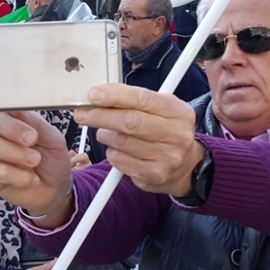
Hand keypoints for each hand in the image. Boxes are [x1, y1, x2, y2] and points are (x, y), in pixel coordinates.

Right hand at [0, 111, 73, 226]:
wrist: (56, 188)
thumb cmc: (53, 160)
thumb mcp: (54, 140)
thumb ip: (37, 125)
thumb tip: (20, 110)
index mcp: (16, 120)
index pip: (4, 106)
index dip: (12, 110)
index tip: (28, 120)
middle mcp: (1, 134)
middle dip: (13, 129)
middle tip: (32, 139)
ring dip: (17, 153)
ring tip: (35, 161)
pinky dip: (18, 175)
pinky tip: (31, 178)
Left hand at [73, 84, 201, 197]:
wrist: (186, 166)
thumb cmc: (165, 131)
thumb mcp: (160, 109)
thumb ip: (135, 100)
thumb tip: (100, 94)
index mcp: (178, 112)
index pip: (142, 98)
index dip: (114, 95)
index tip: (93, 94)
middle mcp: (177, 134)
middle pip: (130, 122)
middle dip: (100, 116)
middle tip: (82, 114)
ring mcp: (167, 157)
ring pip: (121, 142)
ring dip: (105, 135)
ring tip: (106, 132)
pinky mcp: (154, 175)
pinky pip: (119, 160)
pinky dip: (111, 152)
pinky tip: (117, 149)